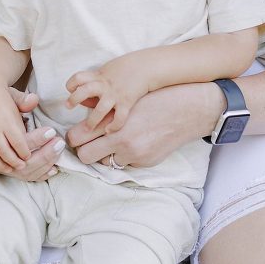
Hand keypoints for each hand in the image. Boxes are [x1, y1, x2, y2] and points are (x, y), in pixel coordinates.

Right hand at [0, 88, 65, 179]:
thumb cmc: (6, 99)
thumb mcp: (17, 97)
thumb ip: (26, 101)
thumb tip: (34, 100)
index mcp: (5, 120)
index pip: (17, 141)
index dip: (24, 152)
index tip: (28, 156)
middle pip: (3, 151)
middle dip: (13, 161)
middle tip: (22, 167)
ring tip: (9, 169)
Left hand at [66, 58, 150, 132]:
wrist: (146, 66)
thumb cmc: (125, 69)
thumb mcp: (107, 71)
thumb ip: (94, 84)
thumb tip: (83, 101)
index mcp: (98, 76)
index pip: (78, 78)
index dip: (71, 84)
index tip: (71, 90)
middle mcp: (105, 85)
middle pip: (84, 91)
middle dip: (74, 99)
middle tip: (69, 106)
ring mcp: (116, 94)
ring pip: (100, 109)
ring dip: (92, 120)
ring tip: (88, 129)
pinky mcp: (127, 102)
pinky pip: (119, 117)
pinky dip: (114, 125)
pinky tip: (109, 130)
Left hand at [66, 82, 223, 168]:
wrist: (189, 110)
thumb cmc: (157, 100)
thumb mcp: (127, 101)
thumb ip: (105, 113)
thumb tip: (85, 121)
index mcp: (114, 122)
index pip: (77, 137)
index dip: (75, 137)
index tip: (78, 135)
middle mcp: (122, 142)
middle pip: (86, 156)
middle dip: (85, 150)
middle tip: (90, 142)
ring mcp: (134, 155)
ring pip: (105, 163)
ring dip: (106, 154)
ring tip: (116, 141)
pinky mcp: (145, 163)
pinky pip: (124, 163)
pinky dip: (125, 156)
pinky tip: (136, 143)